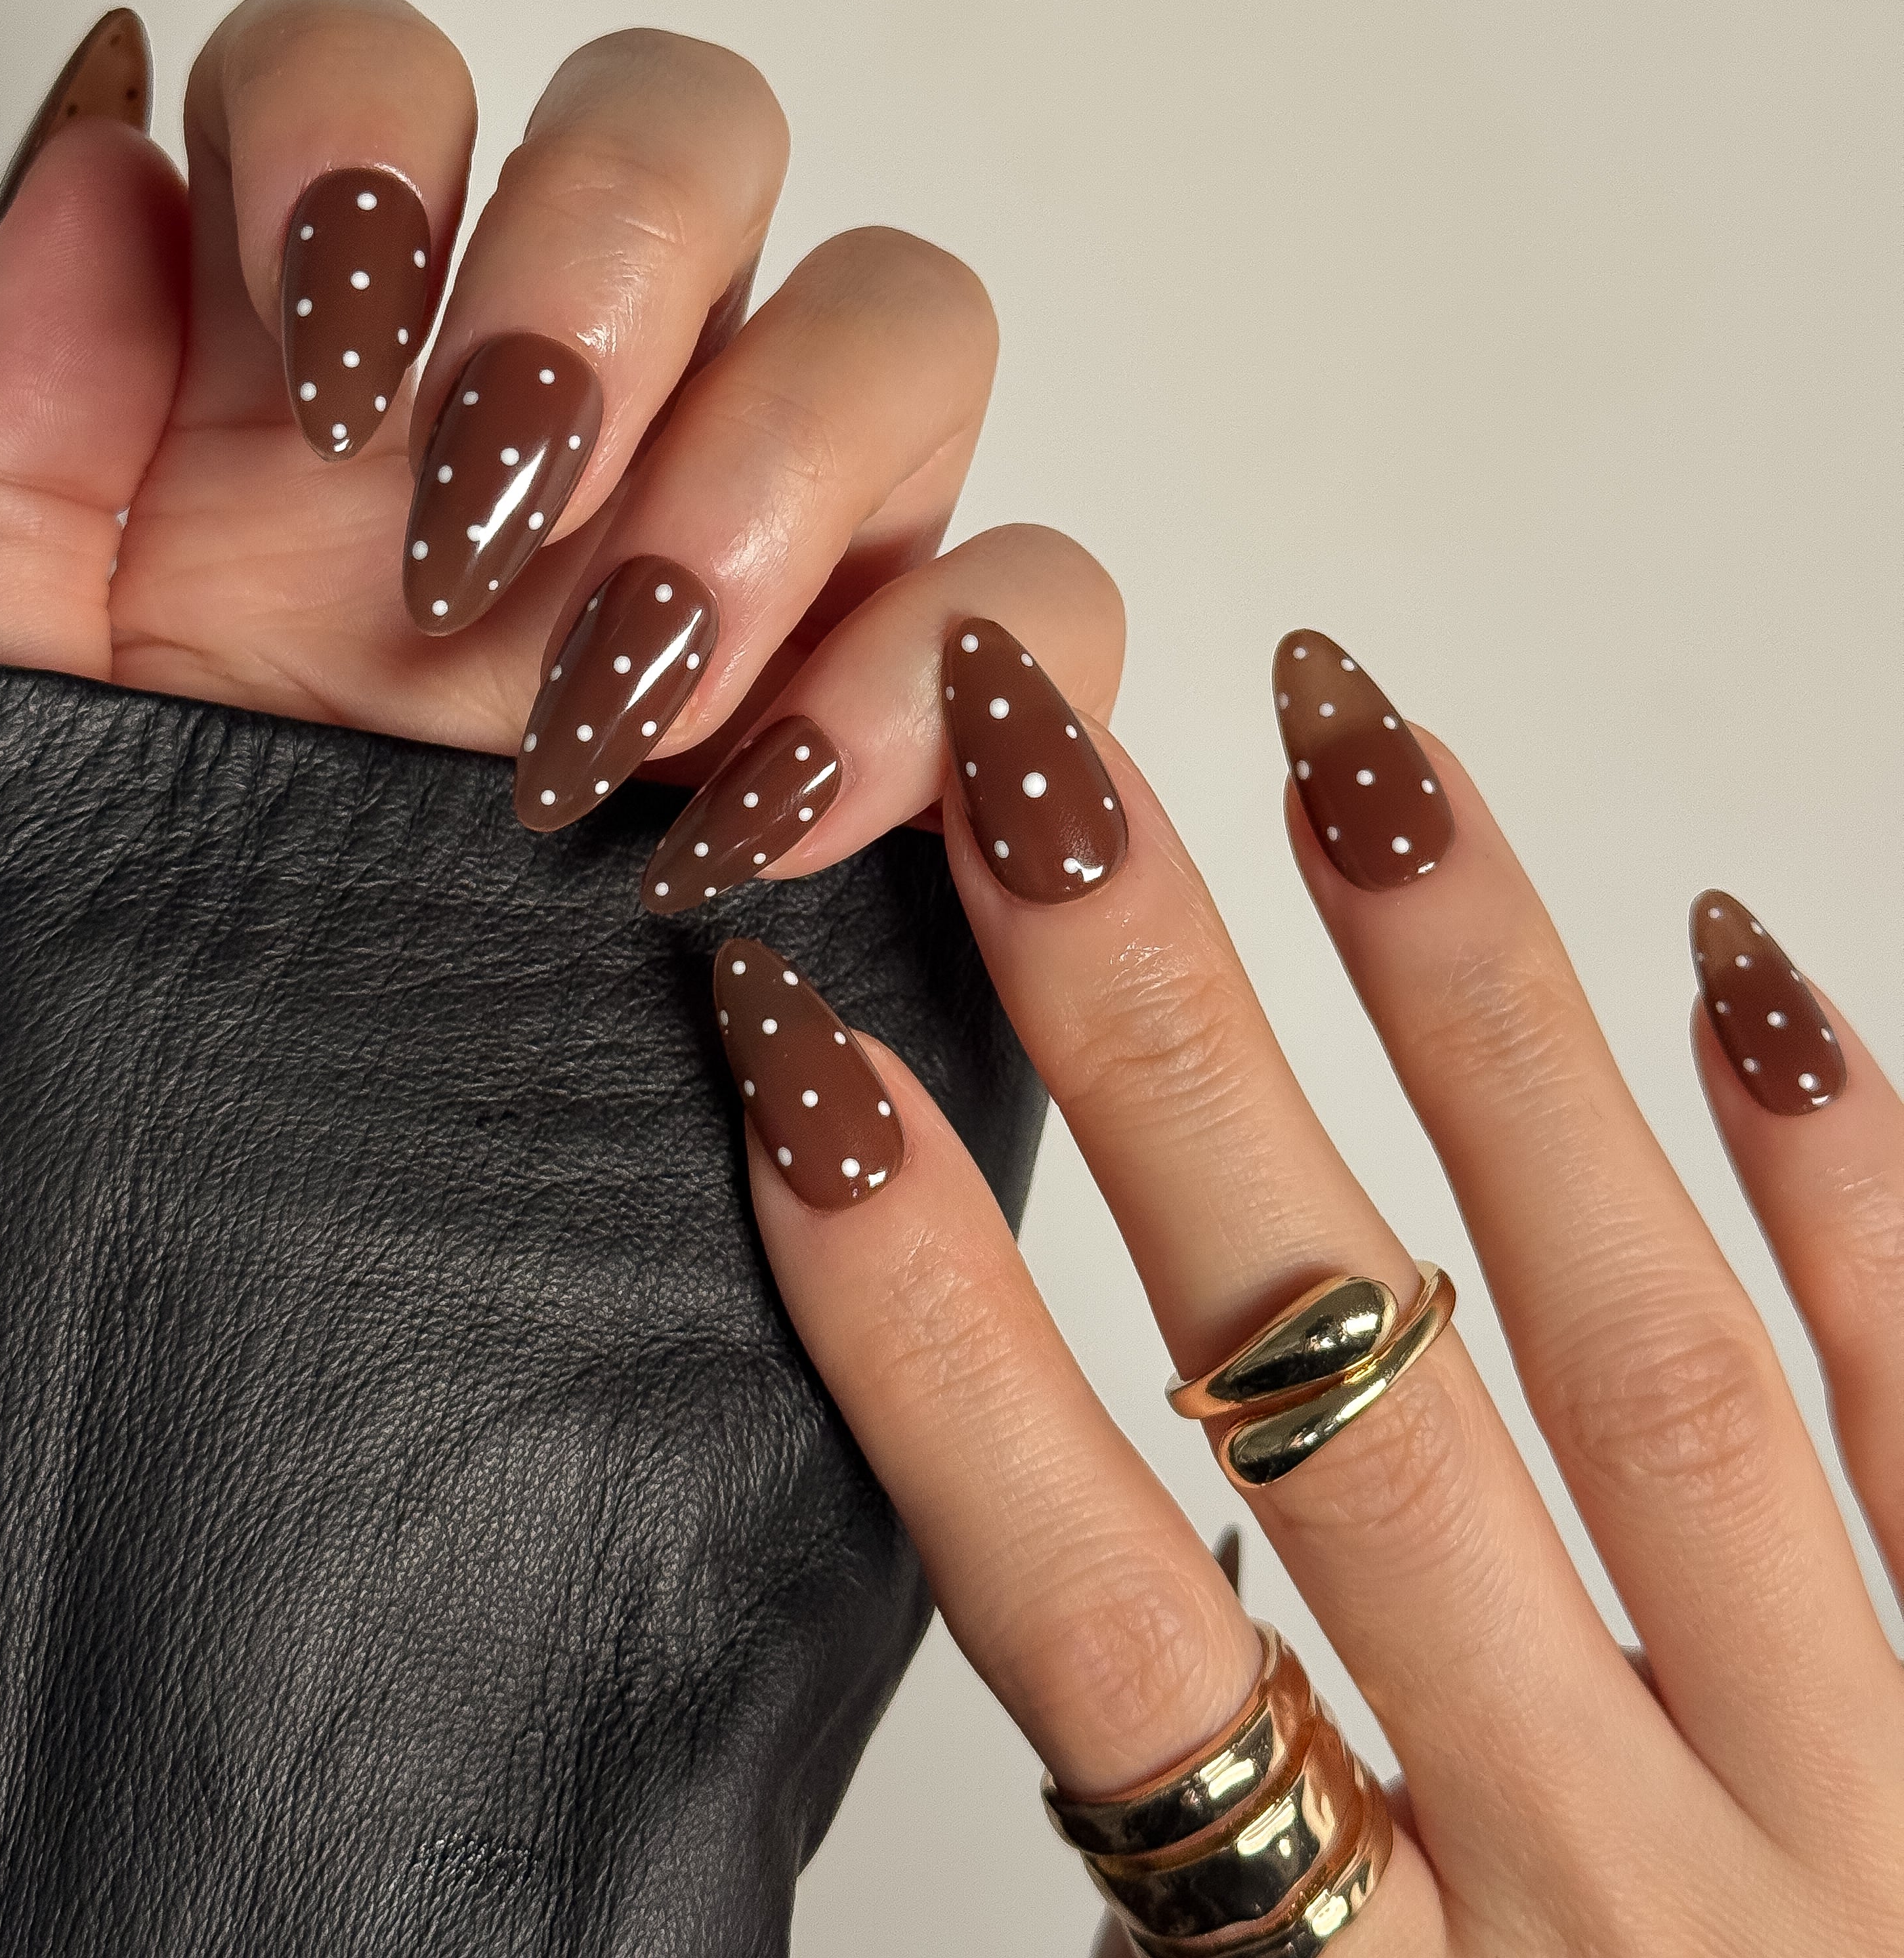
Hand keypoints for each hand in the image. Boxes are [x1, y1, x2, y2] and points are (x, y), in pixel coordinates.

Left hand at [0, 0, 1120, 873]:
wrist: (253, 1229)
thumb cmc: (121, 955)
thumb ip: (4, 431)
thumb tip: (118, 161)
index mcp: (328, 375)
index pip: (388, 68)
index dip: (369, 135)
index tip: (327, 366)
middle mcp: (570, 417)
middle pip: (698, 125)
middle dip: (612, 268)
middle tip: (490, 514)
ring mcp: (766, 558)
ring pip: (907, 318)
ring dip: (783, 468)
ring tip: (624, 702)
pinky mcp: (916, 729)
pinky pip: (1044, 599)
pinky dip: (953, 672)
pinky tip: (758, 817)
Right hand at [718, 624, 1902, 1951]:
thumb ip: (1213, 1938)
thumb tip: (1106, 1713)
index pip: (1101, 1620)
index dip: (928, 1342)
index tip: (799, 1072)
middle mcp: (1610, 1893)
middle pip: (1337, 1408)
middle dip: (1165, 1065)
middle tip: (1045, 772)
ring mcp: (1855, 1808)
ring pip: (1637, 1362)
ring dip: (1484, 1038)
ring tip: (1359, 757)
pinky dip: (1853, 1198)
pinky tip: (1751, 969)